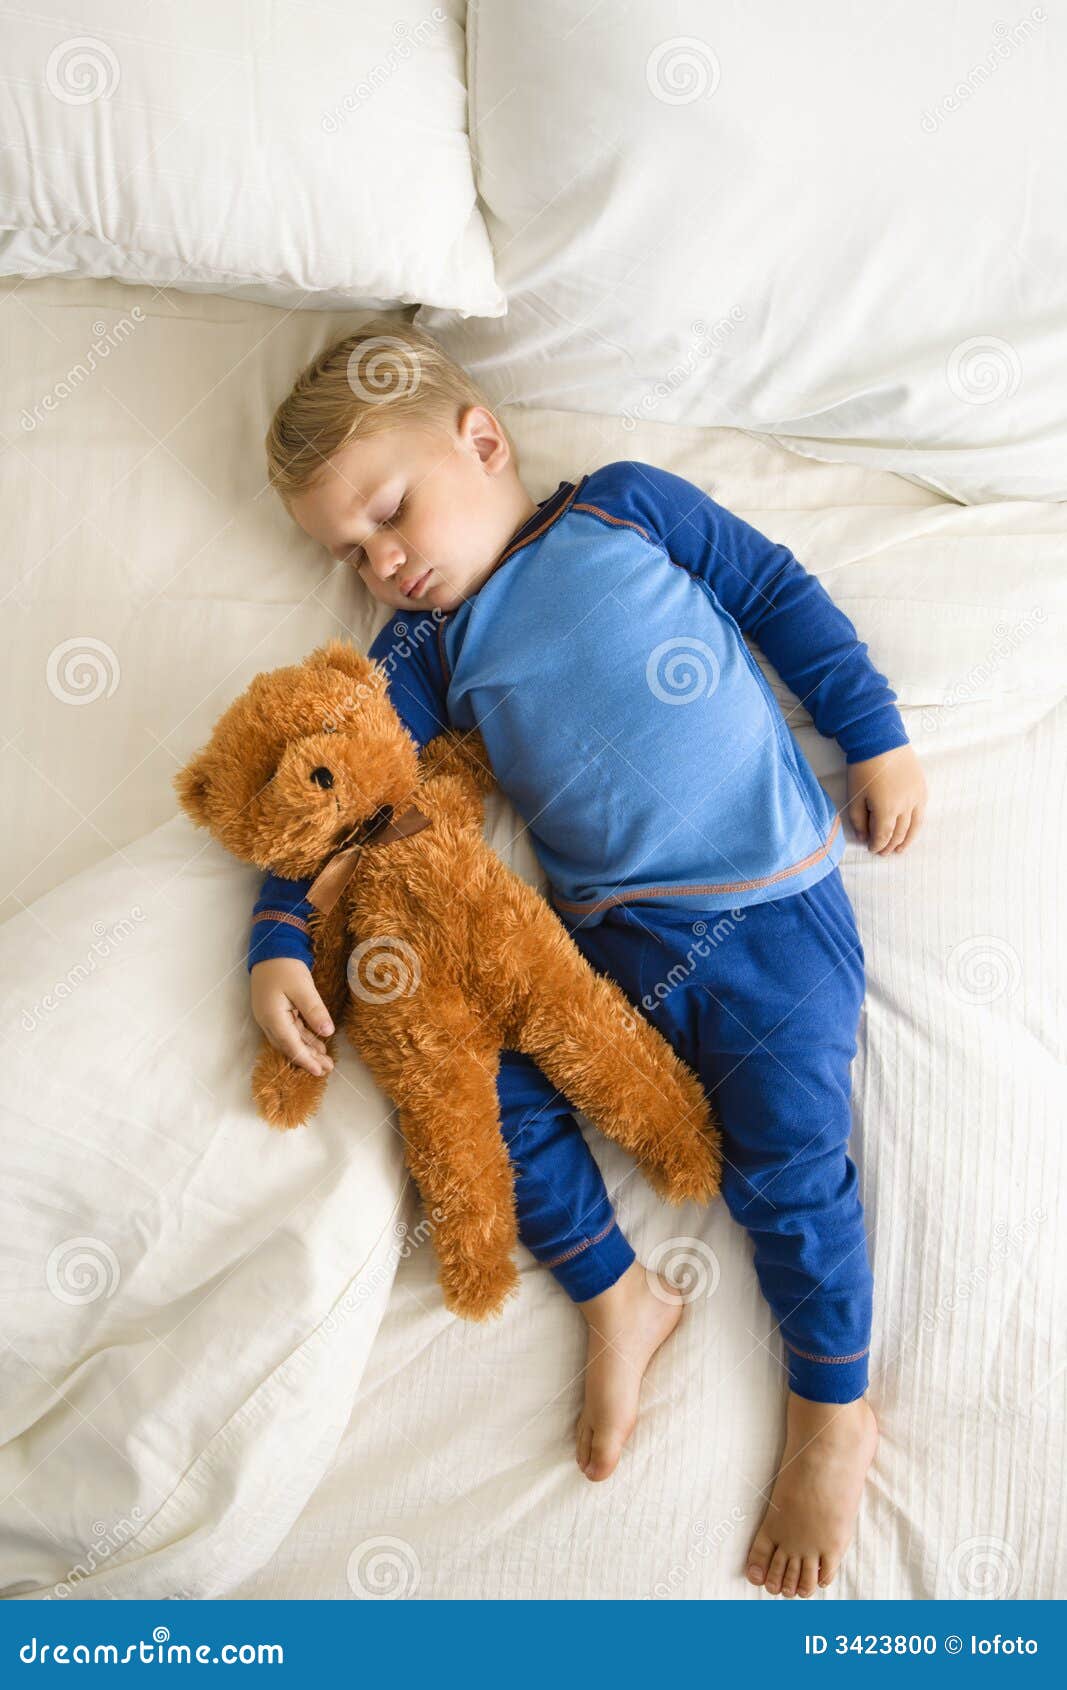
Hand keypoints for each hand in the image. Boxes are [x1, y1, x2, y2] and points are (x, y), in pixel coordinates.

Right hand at [250, 957, 334, 1075]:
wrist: (271, 947)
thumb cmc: (285, 966)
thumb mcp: (303, 988)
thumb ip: (314, 1011)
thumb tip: (328, 1032)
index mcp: (272, 1018)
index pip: (291, 1046)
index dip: (306, 1060)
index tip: (320, 1072)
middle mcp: (268, 1021)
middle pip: (289, 1046)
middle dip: (308, 1058)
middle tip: (327, 1068)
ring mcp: (271, 1016)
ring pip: (290, 1038)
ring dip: (307, 1048)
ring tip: (325, 1059)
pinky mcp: (276, 1010)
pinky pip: (290, 1028)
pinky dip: (303, 1036)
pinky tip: (317, 1041)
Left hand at [846, 743, 926, 854]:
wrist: (881, 742)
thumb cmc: (863, 768)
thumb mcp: (856, 796)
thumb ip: (859, 820)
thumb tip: (863, 837)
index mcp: (886, 810)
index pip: (883, 836)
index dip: (877, 845)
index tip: (871, 849)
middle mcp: (905, 807)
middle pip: (899, 834)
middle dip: (890, 845)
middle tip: (883, 853)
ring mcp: (916, 798)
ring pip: (914, 827)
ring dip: (906, 840)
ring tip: (900, 850)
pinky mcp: (922, 789)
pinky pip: (921, 814)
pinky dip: (916, 826)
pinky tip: (911, 830)